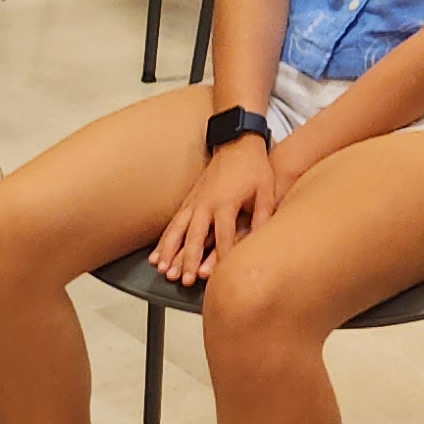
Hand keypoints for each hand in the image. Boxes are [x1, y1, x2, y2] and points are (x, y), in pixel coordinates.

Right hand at [153, 132, 279, 283]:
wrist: (237, 143)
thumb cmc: (255, 168)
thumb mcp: (266, 191)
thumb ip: (262, 217)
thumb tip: (260, 241)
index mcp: (226, 203)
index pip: (223, 237)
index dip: (221, 258)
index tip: (218, 278)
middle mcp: (206, 204)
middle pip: (194, 237)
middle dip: (188, 260)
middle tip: (184, 280)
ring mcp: (194, 201)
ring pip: (177, 231)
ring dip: (169, 252)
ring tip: (163, 270)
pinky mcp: (189, 200)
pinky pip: (173, 224)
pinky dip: (164, 240)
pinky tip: (157, 255)